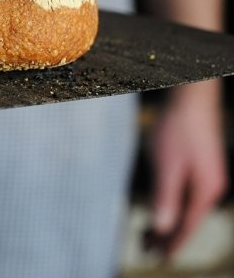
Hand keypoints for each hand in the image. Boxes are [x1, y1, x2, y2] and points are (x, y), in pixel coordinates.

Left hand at [149, 81, 227, 258]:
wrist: (192, 96)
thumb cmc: (178, 127)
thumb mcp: (167, 164)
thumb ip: (165, 196)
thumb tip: (163, 229)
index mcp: (205, 191)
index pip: (185, 226)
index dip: (171, 245)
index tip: (156, 260)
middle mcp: (211, 187)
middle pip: (187, 219)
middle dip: (167, 236)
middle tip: (144, 249)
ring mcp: (209, 176)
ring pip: (186, 206)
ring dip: (168, 220)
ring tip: (148, 232)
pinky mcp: (202, 165)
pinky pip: (187, 193)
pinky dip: (172, 203)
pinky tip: (161, 204)